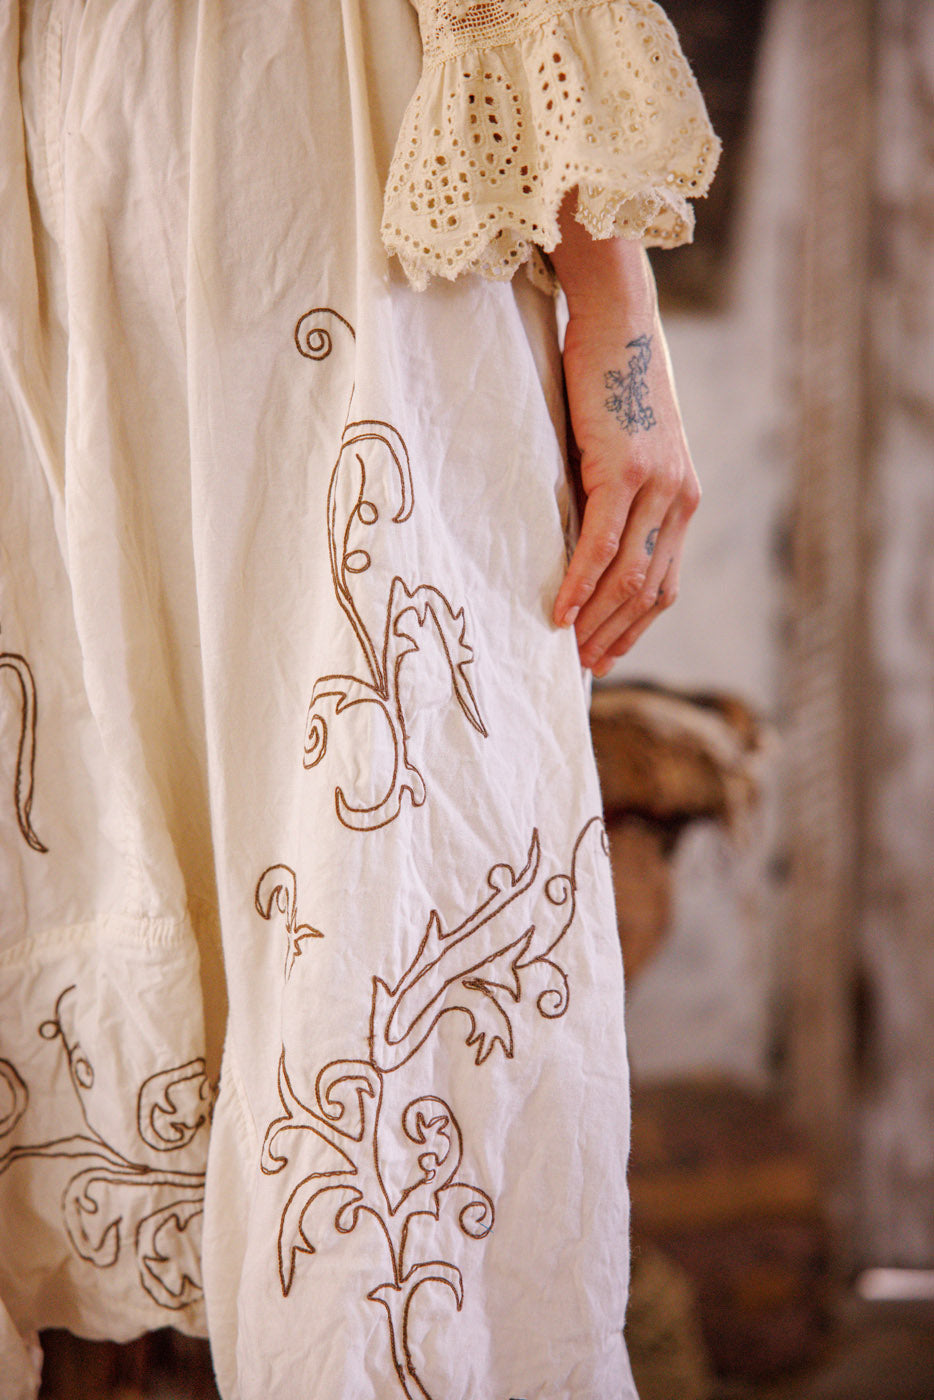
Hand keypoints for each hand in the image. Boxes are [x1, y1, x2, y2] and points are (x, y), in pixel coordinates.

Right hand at [549, 197, 699, 675]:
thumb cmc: (608, 380)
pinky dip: (579, 584)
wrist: (617, 319)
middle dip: (615, 635)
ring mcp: (658, 485)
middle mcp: (679, 498)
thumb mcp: (618, 449)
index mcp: (682, 498)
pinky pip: (602, 544)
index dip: (635, 625)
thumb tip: (580, 543)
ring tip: (568, 653)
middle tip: (582, 668)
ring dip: (597, 621)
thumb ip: (613, 496)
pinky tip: (559, 613)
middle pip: (651, 590)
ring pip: (630, 576)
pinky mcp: (626, 470)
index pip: (665, 581)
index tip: (605, 653)